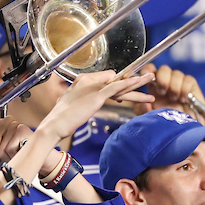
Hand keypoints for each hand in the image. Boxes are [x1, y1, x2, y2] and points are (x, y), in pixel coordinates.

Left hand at [0, 117, 35, 163]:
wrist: (43, 157)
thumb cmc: (23, 153)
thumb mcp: (3, 154)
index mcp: (0, 124)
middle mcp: (7, 121)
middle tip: (7, 155)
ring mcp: (14, 125)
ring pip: (0, 148)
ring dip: (7, 157)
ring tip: (17, 153)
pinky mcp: (22, 130)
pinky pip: (9, 149)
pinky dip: (14, 155)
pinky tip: (21, 152)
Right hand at [37, 70, 153, 144]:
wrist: (53, 126)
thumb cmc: (60, 119)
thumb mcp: (73, 106)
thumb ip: (83, 101)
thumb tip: (92, 101)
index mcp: (82, 82)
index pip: (106, 80)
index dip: (118, 86)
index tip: (126, 93)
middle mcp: (88, 81)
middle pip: (115, 80)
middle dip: (133, 80)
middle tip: (147, 78)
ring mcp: (92, 87)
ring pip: (119, 83)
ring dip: (137, 81)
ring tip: (151, 79)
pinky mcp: (96, 95)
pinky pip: (116, 87)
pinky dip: (128, 83)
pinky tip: (138, 82)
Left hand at [134, 64, 204, 121]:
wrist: (183, 130)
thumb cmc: (165, 122)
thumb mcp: (149, 117)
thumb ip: (142, 110)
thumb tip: (145, 102)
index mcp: (153, 85)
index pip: (149, 69)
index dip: (148, 70)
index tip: (146, 77)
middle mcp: (166, 81)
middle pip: (164, 69)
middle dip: (162, 79)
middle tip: (162, 92)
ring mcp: (179, 82)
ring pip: (176, 73)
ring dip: (174, 87)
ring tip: (174, 99)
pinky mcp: (191, 85)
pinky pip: (188, 80)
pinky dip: (185, 89)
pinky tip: (183, 99)